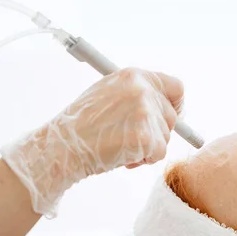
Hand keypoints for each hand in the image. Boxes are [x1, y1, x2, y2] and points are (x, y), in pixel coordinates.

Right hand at [0, 68, 183, 216]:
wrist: (61, 147)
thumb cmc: (82, 125)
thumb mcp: (109, 93)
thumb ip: (136, 93)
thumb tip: (164, 104)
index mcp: (134, 75)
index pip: (176, 87)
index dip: (176, 106)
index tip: (170, 118)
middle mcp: (142, 88)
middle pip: (171, 117)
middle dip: (156, 133)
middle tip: (130, 140)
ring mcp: (144, 111)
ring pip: (165, 138)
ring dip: (147, 148)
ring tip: (120, 146)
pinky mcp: (144, 135)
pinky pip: (159, 153)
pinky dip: (143, 160)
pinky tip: (122, 156)